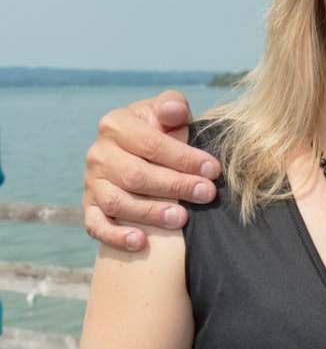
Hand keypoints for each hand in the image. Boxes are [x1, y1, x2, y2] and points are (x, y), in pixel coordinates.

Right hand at [83, 91, 218, 251]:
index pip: (151, 144)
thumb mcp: (166, 114)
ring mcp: (92, 183)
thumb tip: (174, 111)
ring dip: (151, 212)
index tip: (212, 170)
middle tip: (206, 194)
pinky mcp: (90, 207)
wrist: (137, 154)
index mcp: (116, 125)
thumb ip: (172, 106)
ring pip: (118, 202)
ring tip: (182, 219)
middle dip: (176, 186)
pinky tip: (140, 242)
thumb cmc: (160, 131)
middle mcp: (98, 154)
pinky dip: (116, 235)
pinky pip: (96, 226)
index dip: (184, 158)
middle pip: (137, 175)